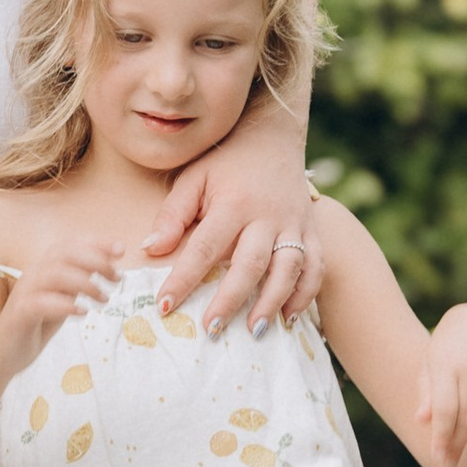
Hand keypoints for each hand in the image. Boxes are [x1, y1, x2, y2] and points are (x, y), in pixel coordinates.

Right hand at [0, 233, 126, 374]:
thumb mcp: (62, 301)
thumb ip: (78, 285)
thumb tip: (107, 269)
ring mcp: (24, 293)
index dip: (96, 243)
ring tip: (104, 299)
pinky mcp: (19, 314)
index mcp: (44, 269)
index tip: (121, 249)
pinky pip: (41, 302)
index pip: (69, 245)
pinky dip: (64, 305)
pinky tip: (82, 313)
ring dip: (85, 283)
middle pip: (64, 254)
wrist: (1, 354)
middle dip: (95, 261)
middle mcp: (33, 275)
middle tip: (116, 278)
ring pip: (54, 274)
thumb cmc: (34, 326)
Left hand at [147, 97, 319, 333]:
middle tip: (211, 328)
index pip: (204, 247)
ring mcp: (294, 224)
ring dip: (272, 302)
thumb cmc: (226, 160)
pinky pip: (316, 266)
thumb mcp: (193, 177)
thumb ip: (173, 214)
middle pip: (250, 264)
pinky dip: (306, 294)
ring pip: (289, 268)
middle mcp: (267, 216)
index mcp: (233, 203)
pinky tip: (289, 318)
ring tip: (253, 331)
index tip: (164, 306)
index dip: (184, 278)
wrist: (273, 135)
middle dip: (230, 299)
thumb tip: (150, 250)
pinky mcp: (312, 230)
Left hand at [418, 304, 466, 466]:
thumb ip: (427, 390)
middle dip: (458, 442)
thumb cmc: (447, 346)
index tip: (437, 457)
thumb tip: (421, 419)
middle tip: (450, 466)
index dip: (441, 434)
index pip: (445, 408)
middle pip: (466, 413)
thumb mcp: (431, 362)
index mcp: (446, 364)